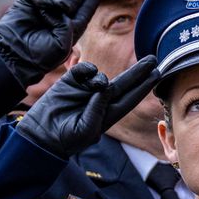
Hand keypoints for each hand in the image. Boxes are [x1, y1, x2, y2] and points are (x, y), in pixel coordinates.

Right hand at [0, 0, 102, 86]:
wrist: (14, 56)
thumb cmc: (39, 56)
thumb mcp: (62, 44)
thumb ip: (67, 23)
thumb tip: (60, 5)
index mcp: (71, 28)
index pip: (85, 7)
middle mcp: (59, 16)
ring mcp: (44, 8)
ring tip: (63, 7)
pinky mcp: (29, 2)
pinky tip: (43, 5)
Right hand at [17, 56, 158, 157]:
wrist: (41, 133)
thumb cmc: (66, 138)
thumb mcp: (85, 130)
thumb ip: (98, 110)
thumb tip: (106, 87)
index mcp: (109, 114)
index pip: (131, 98)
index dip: (144, 86)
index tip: (157, 74)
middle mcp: (101, 100)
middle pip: (124, 83)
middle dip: (139, 71)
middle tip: (153, 59)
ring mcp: (86, 89)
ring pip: (102, 75)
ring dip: (101, 78)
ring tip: (92, 88)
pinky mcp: (72, 81)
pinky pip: (85, 69)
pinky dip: (87, 70)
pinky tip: (84, 77)